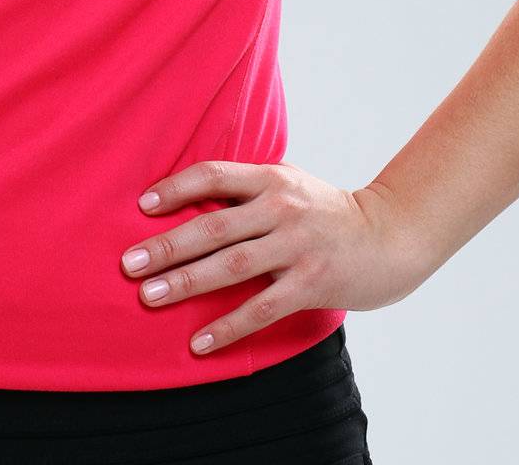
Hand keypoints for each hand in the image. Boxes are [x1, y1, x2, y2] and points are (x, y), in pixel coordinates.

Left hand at [119, 160, 431, 356]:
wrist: (391, 235)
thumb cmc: (326, 210)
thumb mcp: (289, 183)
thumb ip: (247, 188)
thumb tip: (188, 197)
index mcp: (272, 178)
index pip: (214, 175)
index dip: (176, 188)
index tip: (141, 206)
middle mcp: (282, 208)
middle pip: (213, 225)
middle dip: (167, 245)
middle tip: (128, 263)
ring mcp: (297, 247)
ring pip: (231, 266)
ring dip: (186, 282)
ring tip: (149, 296)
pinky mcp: (312, 284)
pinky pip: (261, 309)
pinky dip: (227, 327)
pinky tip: (199, 342)